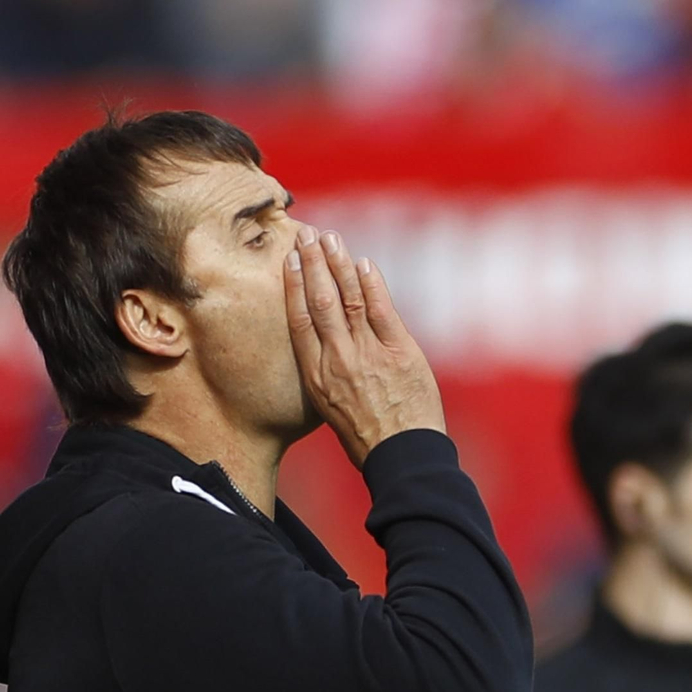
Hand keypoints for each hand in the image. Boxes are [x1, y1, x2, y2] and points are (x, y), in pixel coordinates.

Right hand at [284, 225, 446, 467]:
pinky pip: (381, 310)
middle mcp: (337, 360)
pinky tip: (364, 264)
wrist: (402, 457)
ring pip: (348, 299)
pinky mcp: (398, 353)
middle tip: (306, 235)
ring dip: (338, 265)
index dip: (293, 286)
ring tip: (330, 239)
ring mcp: (367, 354)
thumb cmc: (367, 437)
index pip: (298, 321)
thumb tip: (329, 347)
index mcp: (316, 376)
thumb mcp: (331, 409)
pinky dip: (372, 284)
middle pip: (319, 302)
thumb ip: (329, 375)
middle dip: (312, 264)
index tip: (289, 261)